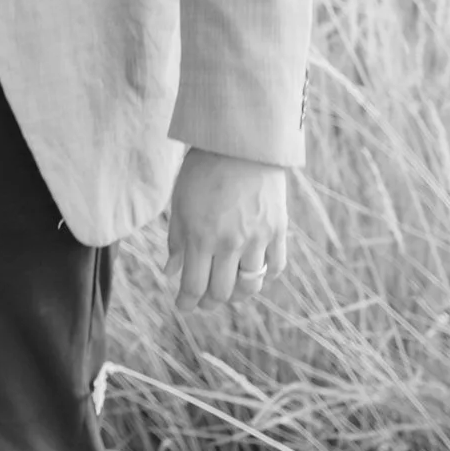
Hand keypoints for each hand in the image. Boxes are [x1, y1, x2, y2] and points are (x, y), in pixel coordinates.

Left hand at [165, 148, 288, 312]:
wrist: (241, 143)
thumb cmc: (203, 170)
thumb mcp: (180, 204)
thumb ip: (177, 241)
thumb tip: (171, 273)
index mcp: (201, 237)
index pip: (194, 286)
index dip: (187, 302)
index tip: (182, 307)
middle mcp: (230, 244)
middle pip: (222, 292)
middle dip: (210, 303)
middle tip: (203, 303)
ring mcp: (258, 239)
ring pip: (251, 286)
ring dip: (238, 295)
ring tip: (229, 292)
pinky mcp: (278, 230)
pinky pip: (275, 267)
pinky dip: (265, 275)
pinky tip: (253, 273)